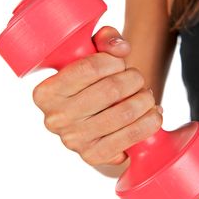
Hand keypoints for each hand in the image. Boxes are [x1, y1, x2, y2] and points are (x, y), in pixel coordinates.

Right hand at [33, 26, 162, 165]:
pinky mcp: (94, 156)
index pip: (90, 67)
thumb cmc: (89, 88)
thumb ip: (103, 41)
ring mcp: (74, 141)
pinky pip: (132, 135)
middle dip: (134, 79)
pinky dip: (150, 121)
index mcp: (46, 92)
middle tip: (137, 79)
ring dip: (145, 99)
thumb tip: (121, 48)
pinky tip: (152, 114)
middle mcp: (55, 119)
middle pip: (112, 89)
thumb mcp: (89, 58)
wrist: (90, 127)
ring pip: (125, 111)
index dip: (114, 61)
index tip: (120, 63)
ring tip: (145, 96)